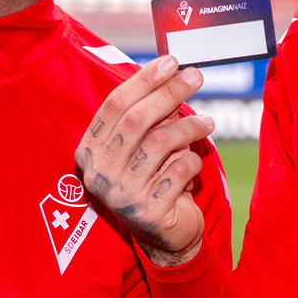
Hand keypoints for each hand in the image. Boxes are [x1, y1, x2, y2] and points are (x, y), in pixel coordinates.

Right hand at [76, 55, 214, 267]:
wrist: (164, 235)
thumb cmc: (153, 178)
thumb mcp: (143, 145)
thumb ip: (150, 115)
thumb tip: (172, 71)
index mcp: (89, 151)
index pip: (115, 105)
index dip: (143, 80)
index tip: (171, 61)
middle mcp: (99, 173)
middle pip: (136, 120)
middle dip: (169, 93)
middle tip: (196, 76)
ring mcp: (121, 195)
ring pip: (159, 144)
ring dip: (188, 126)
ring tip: (208, 120)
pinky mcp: (148, 212)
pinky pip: (178, 171)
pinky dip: (192, 160)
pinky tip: (196, 159)